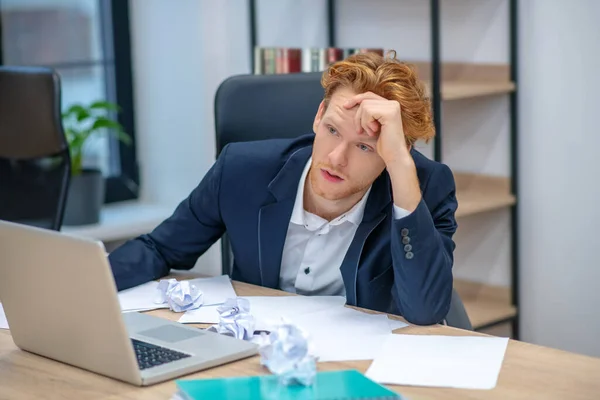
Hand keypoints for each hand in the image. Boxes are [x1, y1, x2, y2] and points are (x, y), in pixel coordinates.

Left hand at [344, 92, 420, 211]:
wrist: (393, 155)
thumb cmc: (383, 143)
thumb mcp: (372, 125)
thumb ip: (367, 113)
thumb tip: (351, 101)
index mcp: (390, 105)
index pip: (368, 95)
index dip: (355, 99)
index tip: (344, 106)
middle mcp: (393, 103)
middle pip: (365, 100)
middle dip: (358, 116)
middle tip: (360, 131)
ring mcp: (393, 107)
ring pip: (365, 106)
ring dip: (362, 122)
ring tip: (370, 132)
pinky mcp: (390, 112)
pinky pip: (368, 112)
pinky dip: (366, 123)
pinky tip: (374, 132)